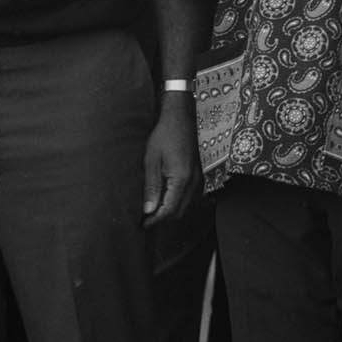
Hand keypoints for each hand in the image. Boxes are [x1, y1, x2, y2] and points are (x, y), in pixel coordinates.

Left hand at [143, 97, 197, 226]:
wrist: (181, 117)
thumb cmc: (164, 135)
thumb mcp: (151, 159)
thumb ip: (152, 186)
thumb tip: (149, 210)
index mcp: (181, 178)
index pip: (169, 210)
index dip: (155, 220)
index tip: (143, 225)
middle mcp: (193, 181)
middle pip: (180, 212)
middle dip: (163, 219)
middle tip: (146, 220)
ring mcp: (198, 178)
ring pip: (186, 205)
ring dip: (171, 211)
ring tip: (153, 210)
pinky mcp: (198, 174)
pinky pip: (190, 196)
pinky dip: (178, 202)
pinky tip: (165, 198)